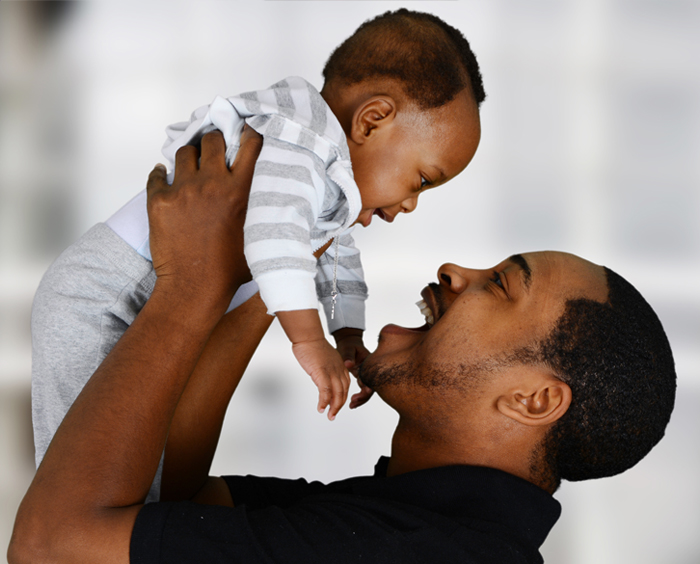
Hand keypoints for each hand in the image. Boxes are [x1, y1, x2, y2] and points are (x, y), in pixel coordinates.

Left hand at [146, 129, 261, 314]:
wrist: (194, 288)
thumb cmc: (229, 269)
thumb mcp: (261, 239)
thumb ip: (271, 216)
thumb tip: (288, 207)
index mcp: (240, 191)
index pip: (249, 145)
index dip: (247, 134)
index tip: (245, 132)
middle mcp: (212, 184)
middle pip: (212, 140)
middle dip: (214, 142)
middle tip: (214, 150)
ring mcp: (183, 190)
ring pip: (184, 153)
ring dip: (190, 157)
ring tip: (192, 168)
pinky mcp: (159, 200)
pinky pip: (157, 174)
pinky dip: (162, 174)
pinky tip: (167, 179)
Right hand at [291, 338, 350, 419]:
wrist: (308, 336)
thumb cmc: (312, 344)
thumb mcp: (324, 358)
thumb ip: (326, 367)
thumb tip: (321, 375)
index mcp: (340, 365)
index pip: (345, 385)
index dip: (342, 396)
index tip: (337, 404)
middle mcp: (339, 369)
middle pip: (343, 391)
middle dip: (338, 405)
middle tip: (333, 414)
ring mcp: (331, 371)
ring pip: (337, 394)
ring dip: (333, 407)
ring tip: (329, 415)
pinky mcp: (322, 373)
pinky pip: (326, 392)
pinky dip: (324, 402)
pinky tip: (321, 407)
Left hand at [333, 328, 373, 408]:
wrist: (348, 341)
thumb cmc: (349, 344)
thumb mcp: (348, 348)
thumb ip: (348, 356)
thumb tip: (348, 364)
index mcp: (369, 363)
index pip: (371, 378)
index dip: (367, 388)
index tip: (362, 393)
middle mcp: (369, 370)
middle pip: (370, 387)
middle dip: (363, 397)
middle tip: (352, 403)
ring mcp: (365, 374)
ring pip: (366, 390)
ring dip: (360, 399)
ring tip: (351, 405)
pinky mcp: (361, 376)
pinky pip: (362, 388)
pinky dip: (358, 395)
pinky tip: (351, 402)